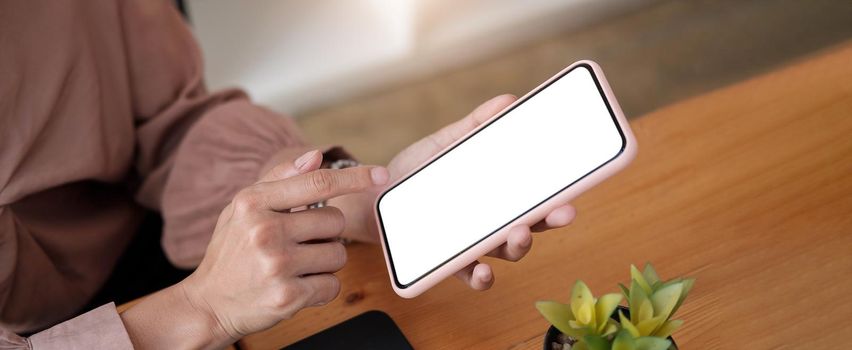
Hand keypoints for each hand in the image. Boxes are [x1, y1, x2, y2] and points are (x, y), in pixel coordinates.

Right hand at [178, 151, 388, 342]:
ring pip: (339, 253)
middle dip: (326, 233)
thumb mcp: (243, 208)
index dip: (355, 177)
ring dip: (325, 261)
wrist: (207, 304)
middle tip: (298, 244)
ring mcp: (277, 265)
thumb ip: (280, 180)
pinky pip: (333, 285)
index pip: (318, 183)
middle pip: (335, 221)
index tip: (381, 174)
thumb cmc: (231, 252)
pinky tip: (296, 286)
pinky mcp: (288, 296)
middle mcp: (265, 231)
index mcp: (254, 203)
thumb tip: (315, 157)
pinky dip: (322, 288)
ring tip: (295, 267)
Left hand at [346, 95, 576, 290]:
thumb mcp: (445, 144)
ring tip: (519, 234)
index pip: (535, 197)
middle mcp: (489, 222)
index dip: (559, 196)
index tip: (577, 189)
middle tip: (563, 211)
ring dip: (519, 246)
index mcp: (496, 195)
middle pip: (530, 225)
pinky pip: (467, 274)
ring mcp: (469, 242)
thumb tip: (508, 99)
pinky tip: (484, 271)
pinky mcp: (443, 259)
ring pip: (505, 251)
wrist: (370, 195)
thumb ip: (475, 125)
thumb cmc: (414, 172)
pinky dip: (480, 277)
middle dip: (549, 221)